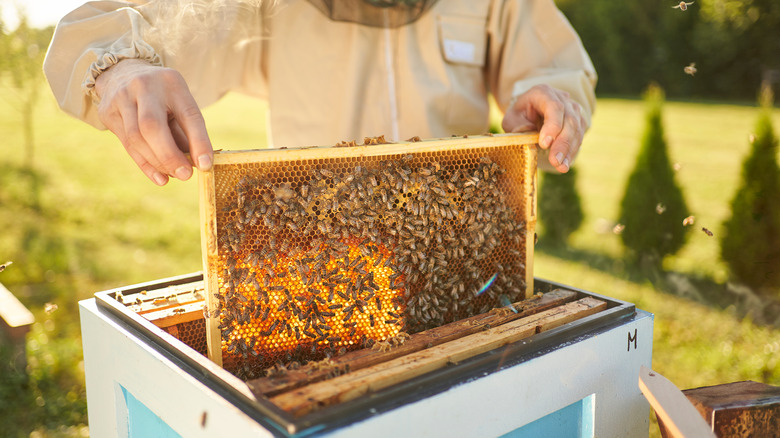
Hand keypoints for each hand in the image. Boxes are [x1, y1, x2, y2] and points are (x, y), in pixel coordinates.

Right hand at [95, 59, 212, 184]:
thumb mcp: (179, 103)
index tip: (206, 165)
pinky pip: (127, 144)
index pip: (188, 114)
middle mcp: (144, 86)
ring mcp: (122, 98)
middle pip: (152, 126)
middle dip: (170, 156)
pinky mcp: (108, 112)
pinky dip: (145, 164)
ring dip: (157, 162)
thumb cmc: (162, 96)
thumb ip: (187, 132)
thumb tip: (197, 164)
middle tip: (185, 175)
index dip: (199, 141)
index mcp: (172, 82)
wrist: (123, 73)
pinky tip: (160, 178)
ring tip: (173, 175)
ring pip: (136, 138)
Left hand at [501, 84, 587, 172]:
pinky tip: (565, 164)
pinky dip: (572, 151)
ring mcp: (573, 109)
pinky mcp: (578, 121)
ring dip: (569, 150)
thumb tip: (529, 134)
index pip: (554, 107)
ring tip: (561, 167)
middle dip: (562, 143)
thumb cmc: (520, 115)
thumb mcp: (511, 119)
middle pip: (569, 120)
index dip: (552, 126)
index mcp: (543, 93)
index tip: (544, 144)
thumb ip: (517, 126)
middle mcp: (562, 98)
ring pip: (577, 129)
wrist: (531, 111)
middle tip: (555, 161)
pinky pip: (579, 136)